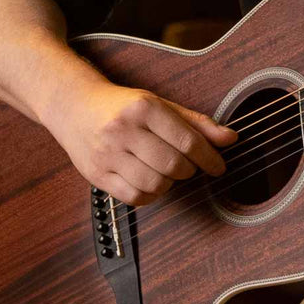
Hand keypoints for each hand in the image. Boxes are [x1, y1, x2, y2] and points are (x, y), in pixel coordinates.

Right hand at [47, 78, 237, 205]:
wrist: (73, 105)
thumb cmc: (122, 106)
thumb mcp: (160, 105)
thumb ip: (196, 123)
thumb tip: (230, 138)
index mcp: (143, 108)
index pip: (187, 140)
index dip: (209, 158)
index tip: (219, 167)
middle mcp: (123, 130)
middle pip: (173, 164)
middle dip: (188, 170)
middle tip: (187, 166)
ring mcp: (107, 154)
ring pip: (155, 184)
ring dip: (169, 183)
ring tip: (166, 172)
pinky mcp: (96, 175)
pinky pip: (134, 198)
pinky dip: (150, 195)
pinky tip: (150, 182)